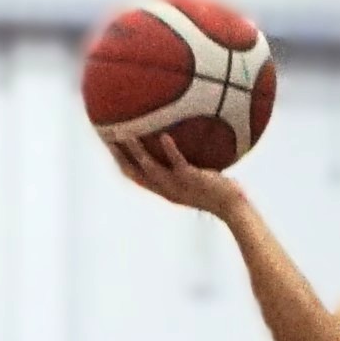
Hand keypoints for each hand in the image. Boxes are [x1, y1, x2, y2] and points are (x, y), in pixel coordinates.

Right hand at [108, 133, 244, 222]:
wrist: (232, 207)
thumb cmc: (214, 191)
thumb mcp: (191, 179)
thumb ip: (180, 165)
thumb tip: (175, 141)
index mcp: (162, 189)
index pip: (133, 176)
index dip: (118, 161)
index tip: (108, 144)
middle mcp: (165, 189)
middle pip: (134, 172)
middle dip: (118, 155)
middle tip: (107, 136)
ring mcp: (178, 185)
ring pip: (150, 168)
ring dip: (136, 151)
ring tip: (127, 133)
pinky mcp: (192, 178)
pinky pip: (178, 163)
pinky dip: (170, 150)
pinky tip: (164, 136)